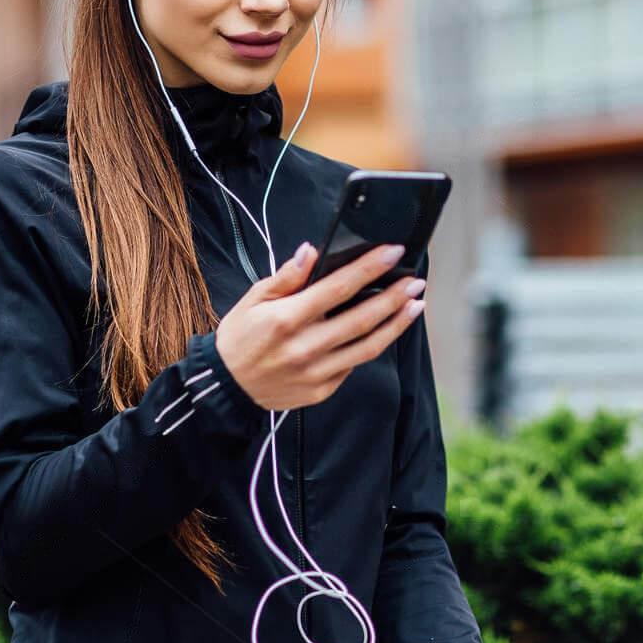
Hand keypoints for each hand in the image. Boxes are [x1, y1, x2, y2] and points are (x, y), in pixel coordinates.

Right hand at [215, 242, 425, 411]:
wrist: (226, 388)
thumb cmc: (240, 338)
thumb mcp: (253, 300)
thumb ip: (285, 277)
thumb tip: (311, 252)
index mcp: (287, 319)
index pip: (338, 288)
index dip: (369, 268)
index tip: (393, 253)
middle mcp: (305, 347)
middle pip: (362, 319)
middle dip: (394, 297)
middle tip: (416, 282)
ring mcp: (316, 373)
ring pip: (368, 346)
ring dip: (396, 324)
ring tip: (415, 305)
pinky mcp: (322, 390)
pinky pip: (353, 365)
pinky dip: (372, 346)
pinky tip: (385, 330)